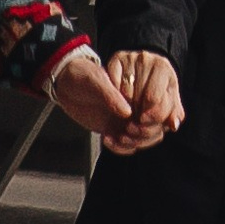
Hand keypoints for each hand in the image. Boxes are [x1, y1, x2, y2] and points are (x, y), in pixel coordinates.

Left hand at [49, 44, 176, 153]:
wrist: (65, 85)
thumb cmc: (81, 74)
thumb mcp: (94, 80)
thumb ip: (111, 94)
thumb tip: (127, 111)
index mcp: (138, 85)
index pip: (159, 102)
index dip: (155, 113)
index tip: (141, 119)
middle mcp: (137, 102)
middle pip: (158, 123)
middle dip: (146, 131)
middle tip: (129, 129)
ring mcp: (129, 116)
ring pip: (146, 137)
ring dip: (135, 142)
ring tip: (118, 138)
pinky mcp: (118, 128)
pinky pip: (129, 145)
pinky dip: (121, 148)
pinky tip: (107, 139)